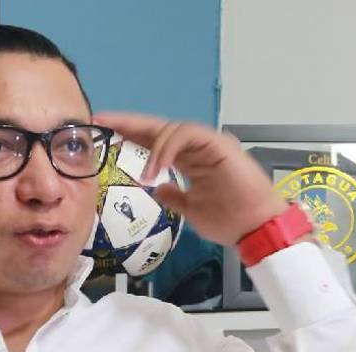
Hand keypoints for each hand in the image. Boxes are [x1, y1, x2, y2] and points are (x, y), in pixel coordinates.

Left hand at [93, 111, 288, 246]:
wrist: (255, 229)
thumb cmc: (229, 220)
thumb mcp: (191, 210)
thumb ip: (174, 197)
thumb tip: (156, 188)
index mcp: (189, 161)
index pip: (155, 142)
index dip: (130, 135)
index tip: (104, 132)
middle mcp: (196, 148)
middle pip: (158, 129)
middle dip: (128, 124)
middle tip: (101, 120)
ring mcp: (208, 144)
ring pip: (172, 129)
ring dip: (151, 146)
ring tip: (143, 173)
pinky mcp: (219, 144)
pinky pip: (188, 135)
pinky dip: (169, 149)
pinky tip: (157, 169)